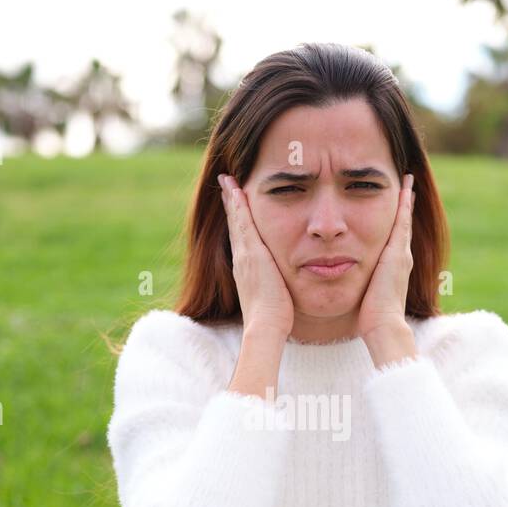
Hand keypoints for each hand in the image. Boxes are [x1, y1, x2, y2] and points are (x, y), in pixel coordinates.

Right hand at [218, 174, 293, 339]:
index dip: (237, 221)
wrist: (265, 326)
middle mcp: (241, 259)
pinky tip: (236, 188)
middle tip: (226, 183)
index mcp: (247, 269)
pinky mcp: (250, 252)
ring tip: (228, 180)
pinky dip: (237, 204)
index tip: (235, 204)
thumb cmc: (274, 320)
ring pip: (236, 220)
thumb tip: (281, 292)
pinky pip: (242, 222)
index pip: (242, 238)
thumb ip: (276, 289)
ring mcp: (244, 254)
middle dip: (230, 204)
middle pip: (235, 225)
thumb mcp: (274, 299)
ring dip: (231, 198)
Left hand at [356, 173, 414, 342]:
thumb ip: (360, 285)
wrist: (383, 325)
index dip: (396, 222)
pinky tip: (404, 186)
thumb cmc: (371, 317)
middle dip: (404, 205)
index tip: (395, 205)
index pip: (394, 238)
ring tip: (407, 180)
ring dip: (406, 199)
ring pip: (404, 219)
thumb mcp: (365, 295)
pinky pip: (402, 220)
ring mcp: (402, 253)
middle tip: (406, 184)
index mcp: (393, 267)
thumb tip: (345, 284)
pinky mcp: (398, 251)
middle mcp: (402, 257)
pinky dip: (404, 203)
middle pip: (403, 224)